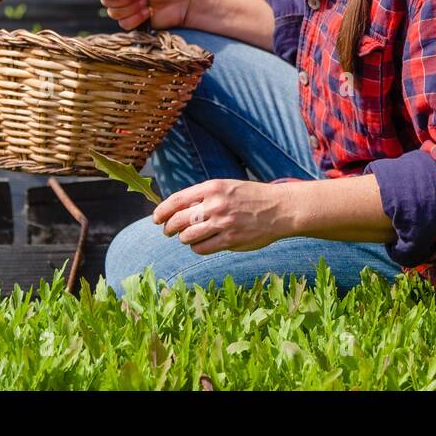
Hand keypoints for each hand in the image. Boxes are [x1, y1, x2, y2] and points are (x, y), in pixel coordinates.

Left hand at [152, 179, 294, 254]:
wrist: (279, 208)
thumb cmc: (250, 197)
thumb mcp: (226, 187)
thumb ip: (203, 196)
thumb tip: (175, 208)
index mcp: (212, 188)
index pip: (176, 200)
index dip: (161, 211)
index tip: (156, 218)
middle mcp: (215, 205)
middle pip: (178, 221)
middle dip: (169, 228)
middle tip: (168, 231)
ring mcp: (223, 223)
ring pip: (187, 237)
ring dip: (184, 239)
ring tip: (189, 237)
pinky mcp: (230, 240)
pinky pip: (202, 248)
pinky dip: (197, 247)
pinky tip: (202, 243)